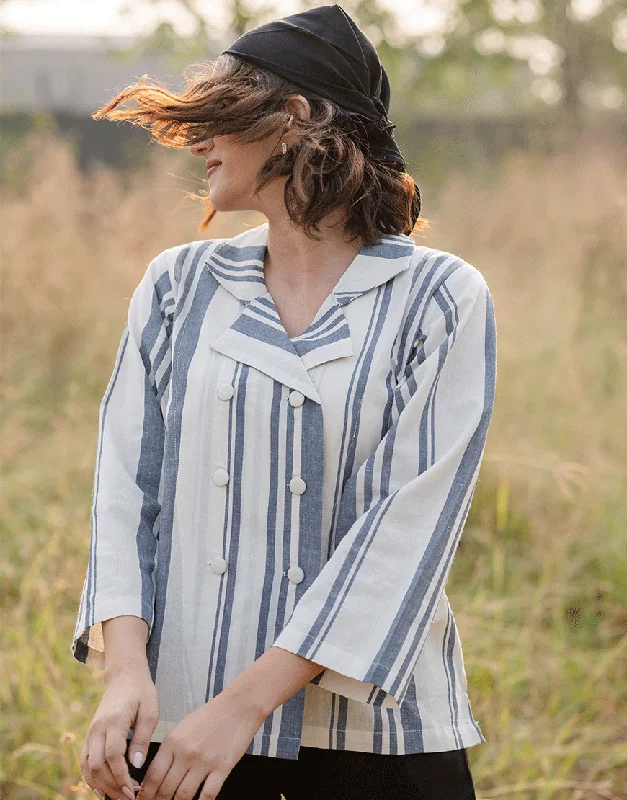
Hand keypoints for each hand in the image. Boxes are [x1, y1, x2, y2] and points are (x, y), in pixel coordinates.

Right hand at [81, 667, 158, 799]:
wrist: (124, 676)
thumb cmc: (141, 692)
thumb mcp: (150, 710)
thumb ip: (143, 737)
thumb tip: (137, 764)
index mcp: (114, 720)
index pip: (113, 755)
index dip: (121, 776)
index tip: (134, 790)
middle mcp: (98, 728)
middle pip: (99, 765)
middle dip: (113, 786)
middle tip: (129, 799)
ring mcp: (91, 732)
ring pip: (89, 766)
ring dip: (102, 785)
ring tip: (118, 798)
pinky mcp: (90, 735)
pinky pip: (85, 761)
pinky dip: (90, 778)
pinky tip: (101, 790)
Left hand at [136, 691, 264, 799]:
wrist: (238, 706)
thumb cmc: (210, 716)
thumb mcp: (182, 728)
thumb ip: (169, 751)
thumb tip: (156, 776)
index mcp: (172, 742)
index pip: (152, 776)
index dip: (145, 794)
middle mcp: (185, 753)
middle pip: (165, 789)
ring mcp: (204, 762)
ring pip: (183, 796)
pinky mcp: (222, 768)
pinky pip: (207, 795)